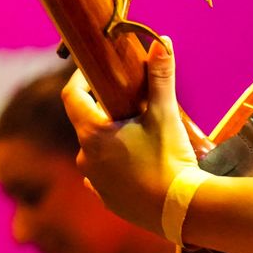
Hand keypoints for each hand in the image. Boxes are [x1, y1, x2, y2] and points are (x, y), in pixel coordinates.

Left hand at [62, 37, 199, 235]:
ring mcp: (95, 182)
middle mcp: (86, 158)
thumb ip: (160, 78)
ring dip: (112, 139)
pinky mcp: (108, 200)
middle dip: (106, 110)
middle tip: (131, 102)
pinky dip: (116, 166)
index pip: (72, 96)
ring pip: (97, 150)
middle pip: (87, 123)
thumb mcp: (165, 115)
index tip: (96, 71)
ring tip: (141, 135)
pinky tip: (137, 166)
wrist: (181, 210)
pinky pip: (104, 176)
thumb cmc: (169, 159)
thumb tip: (160, 42)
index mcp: (93, 134)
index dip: (80, 79)